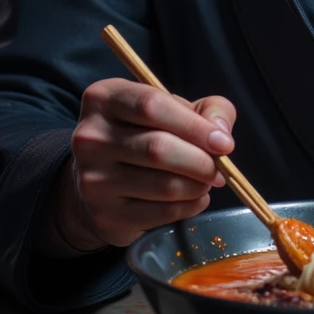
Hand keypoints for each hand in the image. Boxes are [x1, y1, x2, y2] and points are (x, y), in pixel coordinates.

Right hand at [51, 80, 236, 250]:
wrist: (104, 179)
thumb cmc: (147, 134)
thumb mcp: (175, 109)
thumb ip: (207, 110)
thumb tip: (221, 134)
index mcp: (103, 98)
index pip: (152, 106)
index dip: (195, 126)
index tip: (224, 143)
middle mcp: (89, 137)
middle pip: (157, 148)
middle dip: (201, 161)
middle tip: (219, 170)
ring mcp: (92, 178)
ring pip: (162, 184)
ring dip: (197, 186)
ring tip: (206, 182)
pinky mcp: (104, 214)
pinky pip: (160, 213)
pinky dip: (189, 206)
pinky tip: (194, 198)